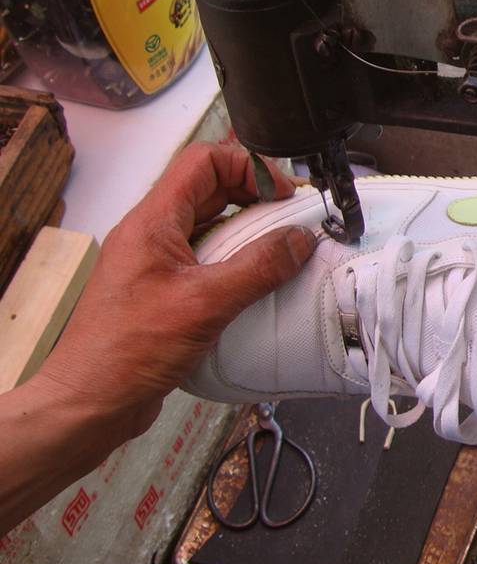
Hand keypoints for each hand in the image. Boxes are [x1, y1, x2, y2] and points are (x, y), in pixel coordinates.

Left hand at [38, 142, 314, 437]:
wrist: (91, 401)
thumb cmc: (127, 351)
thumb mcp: (206, 304)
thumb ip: (258, 267)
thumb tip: (299, 240)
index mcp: (152, 223)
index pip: (203, 162)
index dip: (248, 167)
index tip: (282, 196)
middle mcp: (150, 235)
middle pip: (209, 189)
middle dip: (254, 196)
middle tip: (290, 219)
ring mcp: (154, 263)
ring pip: (208, 224)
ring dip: (247, 230)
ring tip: (280, 250)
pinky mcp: (162, 291)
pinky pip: (205, 258)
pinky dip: (235, 261)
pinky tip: (257, 283)